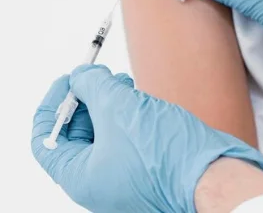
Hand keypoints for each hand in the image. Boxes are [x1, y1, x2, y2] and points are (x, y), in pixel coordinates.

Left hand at [30, 64, 262, 212]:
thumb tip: (80, 77)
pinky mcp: (144, 174)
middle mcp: (96, 185)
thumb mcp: (117, 107)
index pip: (45, 140)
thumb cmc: (166, 156)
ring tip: (124, 86)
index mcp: (79, 179)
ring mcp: (121, 181)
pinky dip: (126, 117)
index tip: (68, 81)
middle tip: (98, 77)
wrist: (216, 178)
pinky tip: (140, 101)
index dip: (53, 105)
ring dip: (108, 104)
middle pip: (74, 136)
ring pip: (102, 136)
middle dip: (85, 100)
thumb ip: (90, 86)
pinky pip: (124, 142)